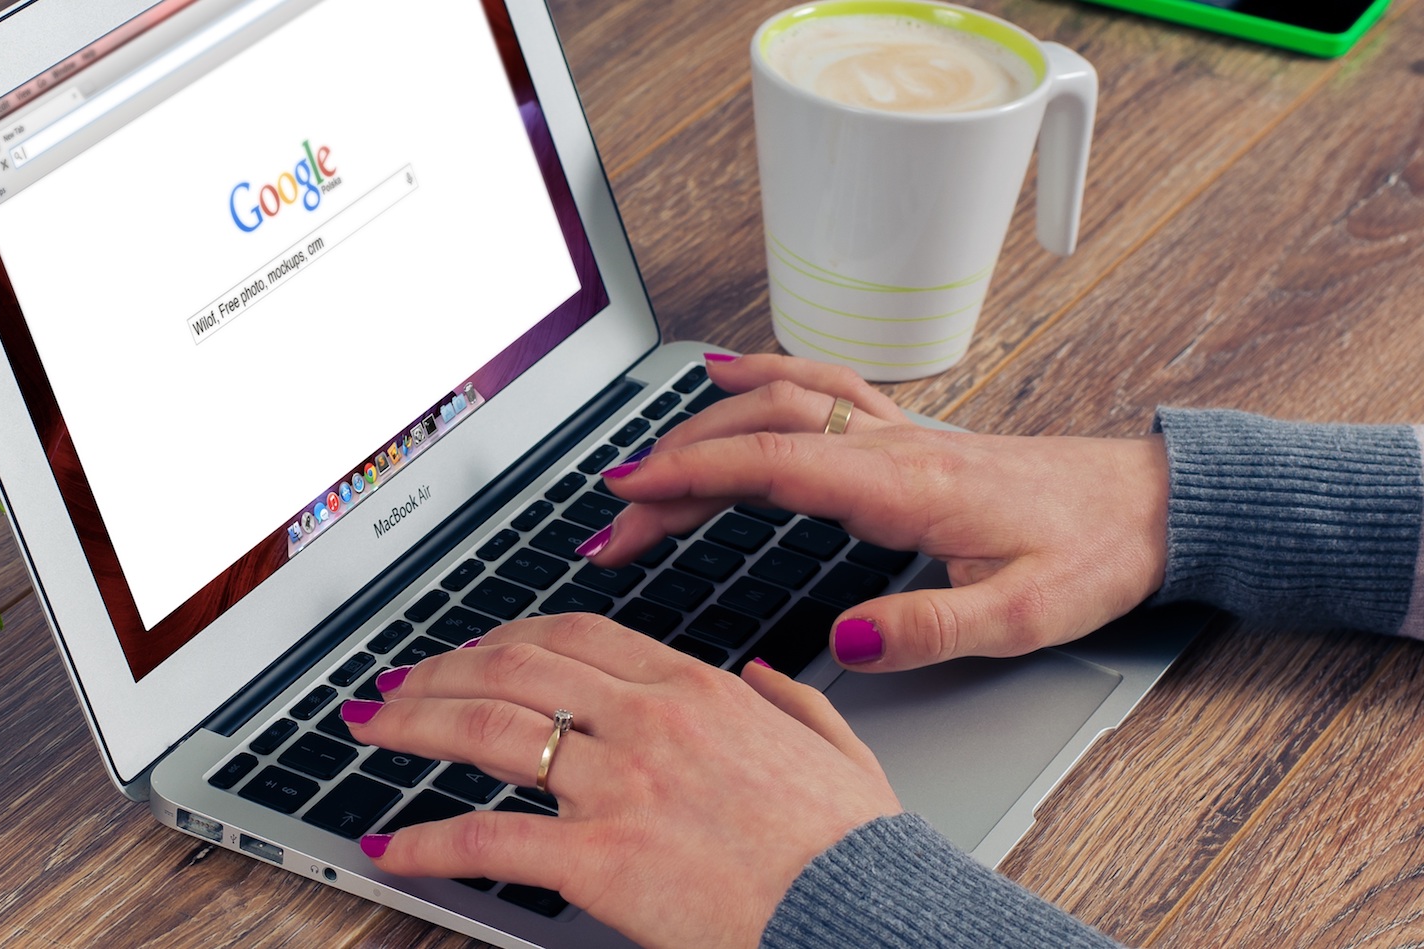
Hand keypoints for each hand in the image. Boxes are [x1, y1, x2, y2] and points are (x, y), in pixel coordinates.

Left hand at [345, 616, 899, 948]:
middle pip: (514, 666)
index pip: (576, 636)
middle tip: (397, 684)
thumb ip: (793, 703)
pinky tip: (391, 847)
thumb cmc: (855, 852)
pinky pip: (488, 840)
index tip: (473, 650)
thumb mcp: (840, 750)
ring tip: (373, 728)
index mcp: (698, 690)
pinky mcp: (600, 859)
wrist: (869, 916)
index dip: (507, 637)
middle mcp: (649, 721)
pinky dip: (426, 842)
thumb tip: (757, 677)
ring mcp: (620, 786)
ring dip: (414, 722)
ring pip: (487, 729)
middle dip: (441, 669)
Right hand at [590, 354, 1168, 670]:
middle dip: (672, 468)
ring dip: (702, 427)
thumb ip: (932, 629)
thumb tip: (845, 640)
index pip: (774, 465)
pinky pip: (818, 386)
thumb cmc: (1095, 555)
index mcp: (907, 486)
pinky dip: (759, 375)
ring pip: (779, 402)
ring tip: (639, 465)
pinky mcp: (906, 436)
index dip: (692, 475)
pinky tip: (724, 375)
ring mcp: (896, 433)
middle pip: (756, 432)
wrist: (1152, 506)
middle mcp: (892, 446)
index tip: (629, 494)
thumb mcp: (1027, 616)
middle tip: (613, 518)